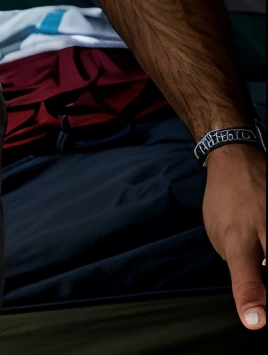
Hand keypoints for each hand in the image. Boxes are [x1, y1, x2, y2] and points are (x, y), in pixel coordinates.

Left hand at [203, 143, 266, 329]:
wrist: (237, 159)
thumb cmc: (223, 199)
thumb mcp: (217, 233)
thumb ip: (238, 264)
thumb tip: (257, 292)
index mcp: (238, 240)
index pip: (245, 275)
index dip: (250, 299)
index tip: (256, 320)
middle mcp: (264, 230)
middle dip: (266, 286)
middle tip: (260, 276)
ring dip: (265, 254)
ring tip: (257, 249)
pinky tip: (262, 238)